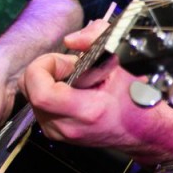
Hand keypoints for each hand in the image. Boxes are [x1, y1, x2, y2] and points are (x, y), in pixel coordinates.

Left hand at [21, 48, 172, 165]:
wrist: (143, 132)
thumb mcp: (121, 65)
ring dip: (48, 79)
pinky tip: (72, 90)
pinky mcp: (55, 133)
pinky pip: (38, 105)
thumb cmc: (136, 100)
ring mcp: (58, 133)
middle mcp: (66, 126)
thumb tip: (71, 39)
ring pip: (31, 95)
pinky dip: (49, 90)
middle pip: (29, 89)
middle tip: (72, 66)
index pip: (40, 91)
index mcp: (86, 111)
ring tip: (75, 78)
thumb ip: (96, 42)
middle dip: (47, 68)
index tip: (67, 60)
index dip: (45, 66)